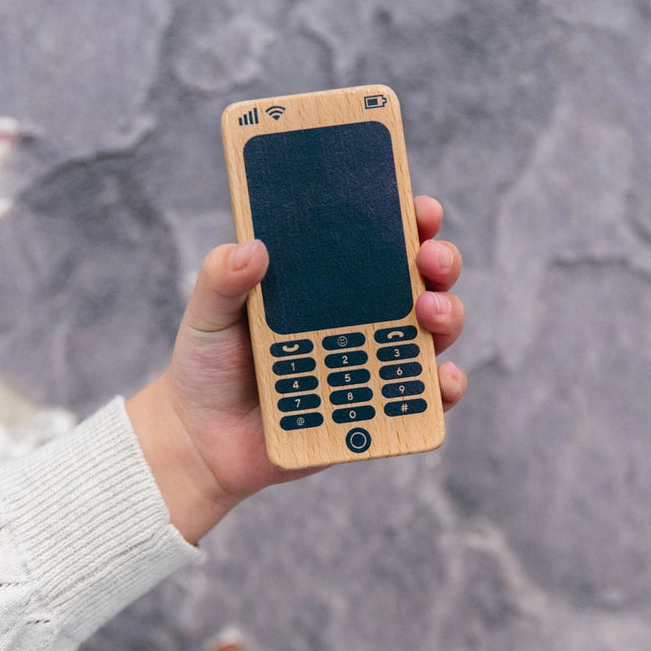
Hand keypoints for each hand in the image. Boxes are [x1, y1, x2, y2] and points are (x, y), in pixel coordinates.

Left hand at [127, 196, 466, 543]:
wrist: (202, 440)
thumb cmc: (206, 367)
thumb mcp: (207, 314)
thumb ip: (221, 279)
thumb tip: (254, 247)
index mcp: (323, 284)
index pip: (376, 242)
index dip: (407, 220)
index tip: (420, 209)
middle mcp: (356, 317)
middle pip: (418, 281)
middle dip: (440, 262)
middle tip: (431, 261)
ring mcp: (370, 361)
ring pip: (430, 332)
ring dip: (447, 316)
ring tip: (430, 313)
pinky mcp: (374, 408)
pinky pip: (423, 398)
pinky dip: (442, 387)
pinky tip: (437, 379)